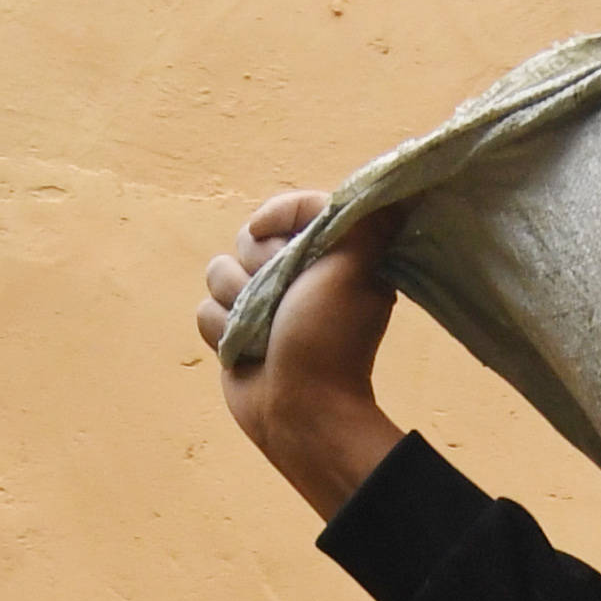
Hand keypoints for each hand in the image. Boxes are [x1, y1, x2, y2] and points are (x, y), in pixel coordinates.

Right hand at [200, 192, 404, 520]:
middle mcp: (294, 276)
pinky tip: (249, 354)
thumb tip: (395, 188)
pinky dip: (223, 332)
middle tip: (283, 301)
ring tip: (266, 335)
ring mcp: (260, 304)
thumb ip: (366, 224)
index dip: (276, 218)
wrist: (301, 411)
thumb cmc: (329, 341)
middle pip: (246, 239)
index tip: (272, 233)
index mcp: (327, 257)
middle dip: (256, 270)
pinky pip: (205, 310)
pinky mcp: (233, 331)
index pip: (290, 208)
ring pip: (218, 273)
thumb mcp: (355, 270)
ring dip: (238, 306)